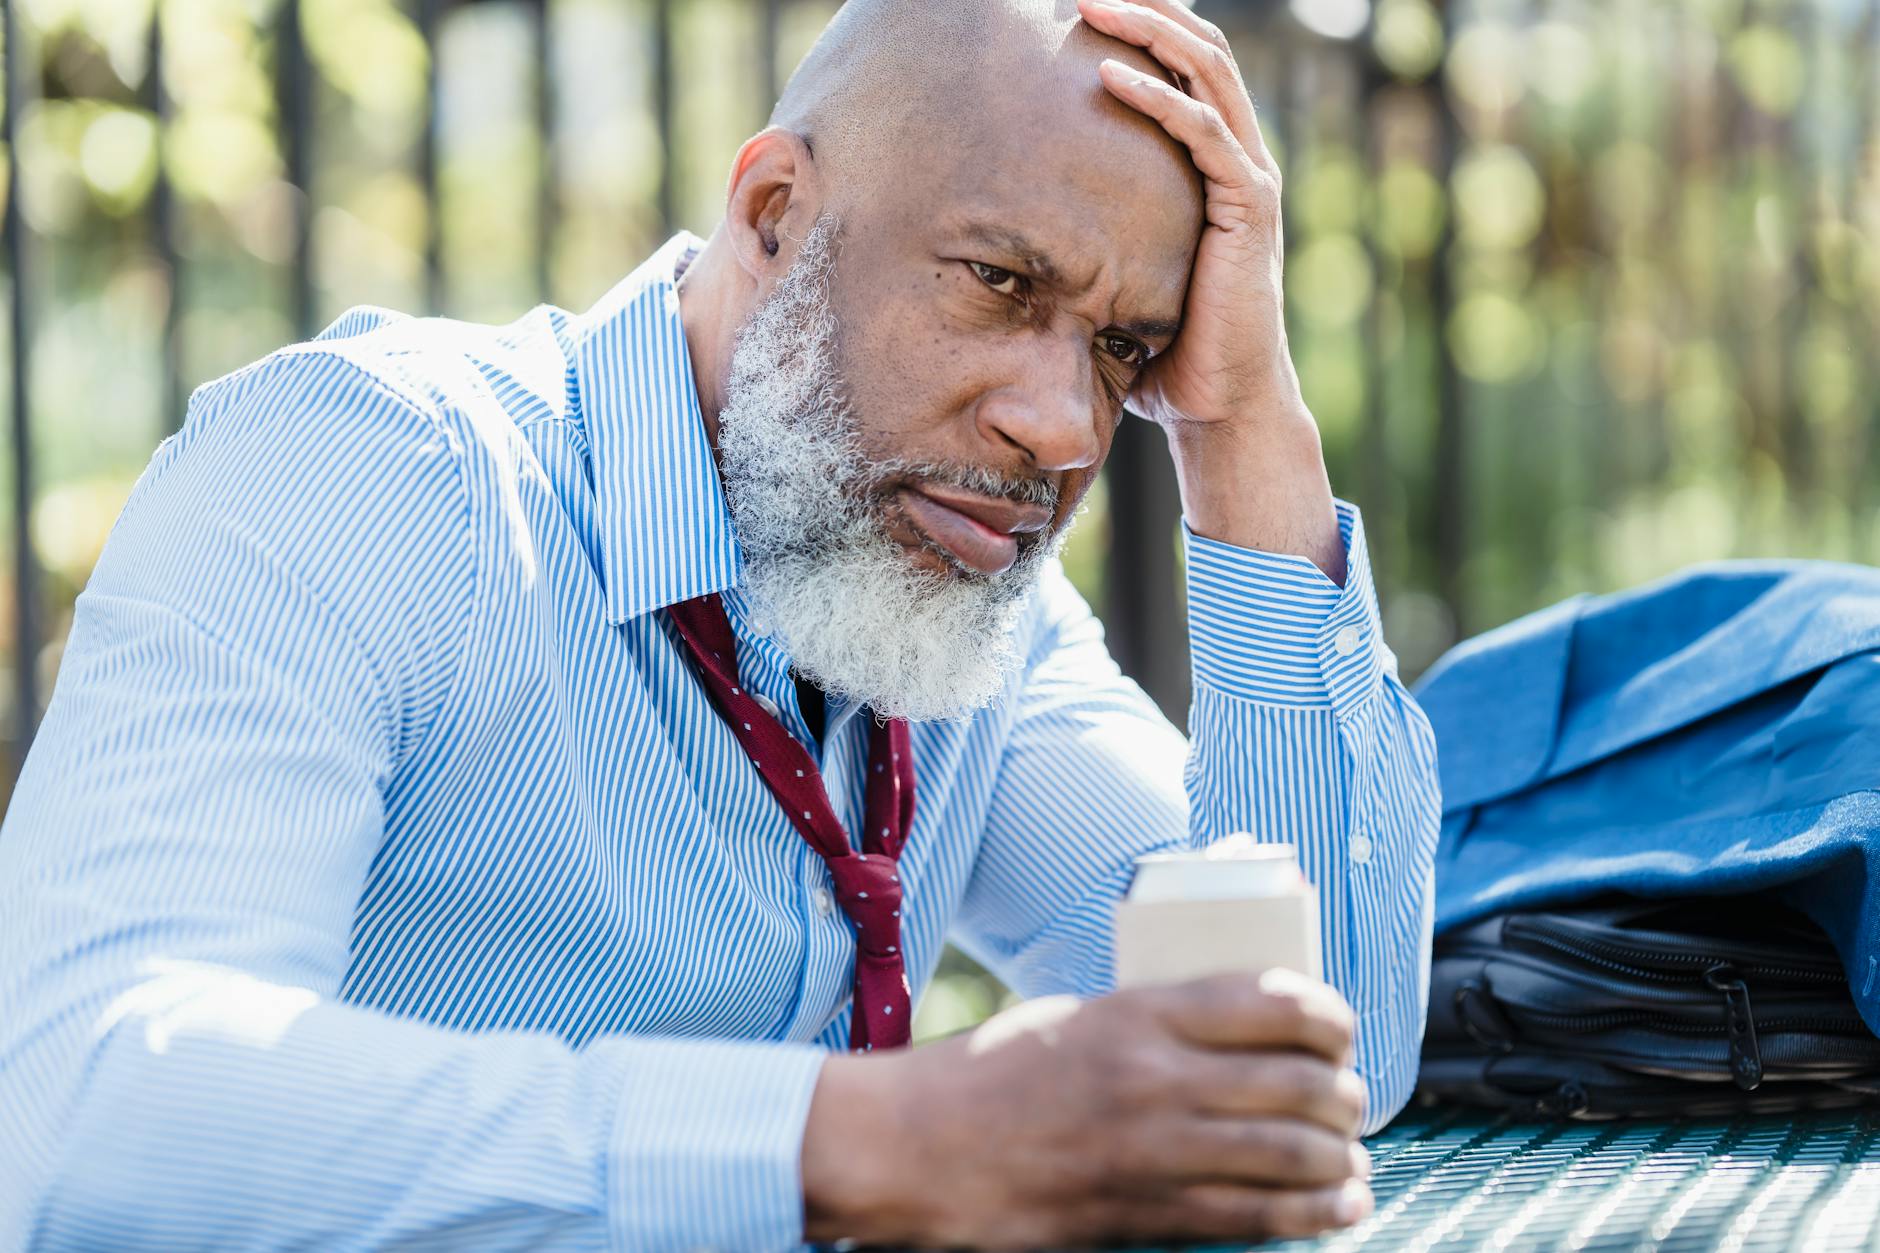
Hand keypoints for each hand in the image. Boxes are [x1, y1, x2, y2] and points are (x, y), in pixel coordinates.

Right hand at [801, 970, 1372, 1248]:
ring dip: (1341, 1158)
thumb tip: (1243, 1025)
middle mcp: (1156, 1077)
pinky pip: (1254, 1215)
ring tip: (1350, 1159)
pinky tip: (1339, 1208)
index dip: (1330, 1018)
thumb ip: (1158, 1020)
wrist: (915, 1145)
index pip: (1273, 1002)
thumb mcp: (1079, 1015)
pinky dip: (1312, 1214)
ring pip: (1291, 1154)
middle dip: (1345, 1095)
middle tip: (1351, 1100)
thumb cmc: (990, 1073)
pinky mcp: (1143, 1212)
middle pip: (1298, 1083)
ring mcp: (1153, 1150)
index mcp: (1139, 1011)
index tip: (1340, 1030)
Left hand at [1077, 0, 1345, 579]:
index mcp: (1210, 164)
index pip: (1181, 68)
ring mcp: (1249, 179)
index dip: (1140, 25)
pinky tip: (1111, 78)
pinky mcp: (1249, 209)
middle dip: (1144, 5)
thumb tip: (1007, 236)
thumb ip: (1086, 240)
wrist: (1218, 405)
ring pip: (1206, 73)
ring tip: (1092, 1)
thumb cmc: (1163, 351)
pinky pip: (1205, 135)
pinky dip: (1161, 100)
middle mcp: (1237, 158)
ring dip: (1150, 30)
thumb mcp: (1117, 276)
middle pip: (1198, 49)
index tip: (1079, 1)